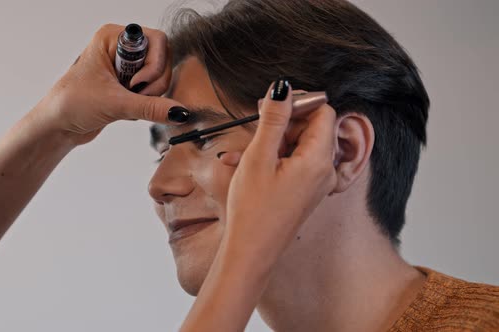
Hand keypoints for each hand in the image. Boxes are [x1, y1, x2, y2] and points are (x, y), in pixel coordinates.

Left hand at [34, 24, 184, 144]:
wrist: (59, 126)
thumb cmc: (71, 104)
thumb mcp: (114, 103)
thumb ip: (150, 107)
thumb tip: (179, 111)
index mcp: (113, 38)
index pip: (157, 40)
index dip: (154, 64)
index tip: (137, 83)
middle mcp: (122, 49)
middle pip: (163, 60)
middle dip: (153, 84)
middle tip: (134, 95)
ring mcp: (127, 68)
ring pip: (160, 78)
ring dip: (150, 97)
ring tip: (125, 104)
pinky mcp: (130, 86)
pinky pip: (153, 93)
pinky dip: (146, 105)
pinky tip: (126, 110)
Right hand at [222, 79, 337, 266]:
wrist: (251, 253)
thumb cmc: (253, 210)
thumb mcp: (259, 156)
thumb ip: (273, 118)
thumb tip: (283, 88)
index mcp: (318, 159)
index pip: (323, 111)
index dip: (298, 103)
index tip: (271, 106)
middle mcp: (324, 170)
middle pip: (313, 128)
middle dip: (283, 123)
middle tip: (256, 126)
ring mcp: (317, 183)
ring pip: (300, 146)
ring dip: (273, 142)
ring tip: (244, 153)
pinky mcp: (306, 192)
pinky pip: (295, 164)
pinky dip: (274, 159)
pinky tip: (247, 166)